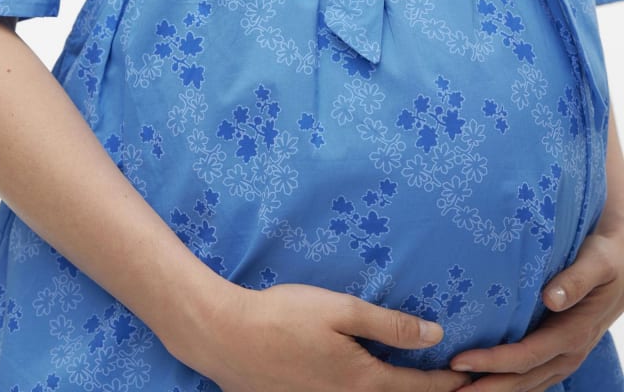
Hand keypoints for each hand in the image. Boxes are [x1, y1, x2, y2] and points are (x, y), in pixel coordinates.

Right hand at [183, 281, 471, 391]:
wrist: (227, 337)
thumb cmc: (284, 316)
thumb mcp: (341, 311)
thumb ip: (390, 324)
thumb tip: (435, 333)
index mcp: (362, 380)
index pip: (416, 387)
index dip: (445, 384)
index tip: (468, 379)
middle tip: (452, 385)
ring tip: (412, 382)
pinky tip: (365, 379)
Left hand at [447, 224, 623, 390]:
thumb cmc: (608, 256)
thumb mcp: (597, 262)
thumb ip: (575, 280)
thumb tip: (550, 298)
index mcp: (573, 333)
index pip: (526, 356)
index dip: (493, 363)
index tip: (459, 361)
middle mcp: (569, 352)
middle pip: (523, 379)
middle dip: (486, 387)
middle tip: (448, 388)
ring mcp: (565, 355)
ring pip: (528, 382)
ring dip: (495, 389)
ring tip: (459, 390)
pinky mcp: (560, 348)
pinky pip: (534, 372)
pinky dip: (509, 380)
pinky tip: (486, 378)